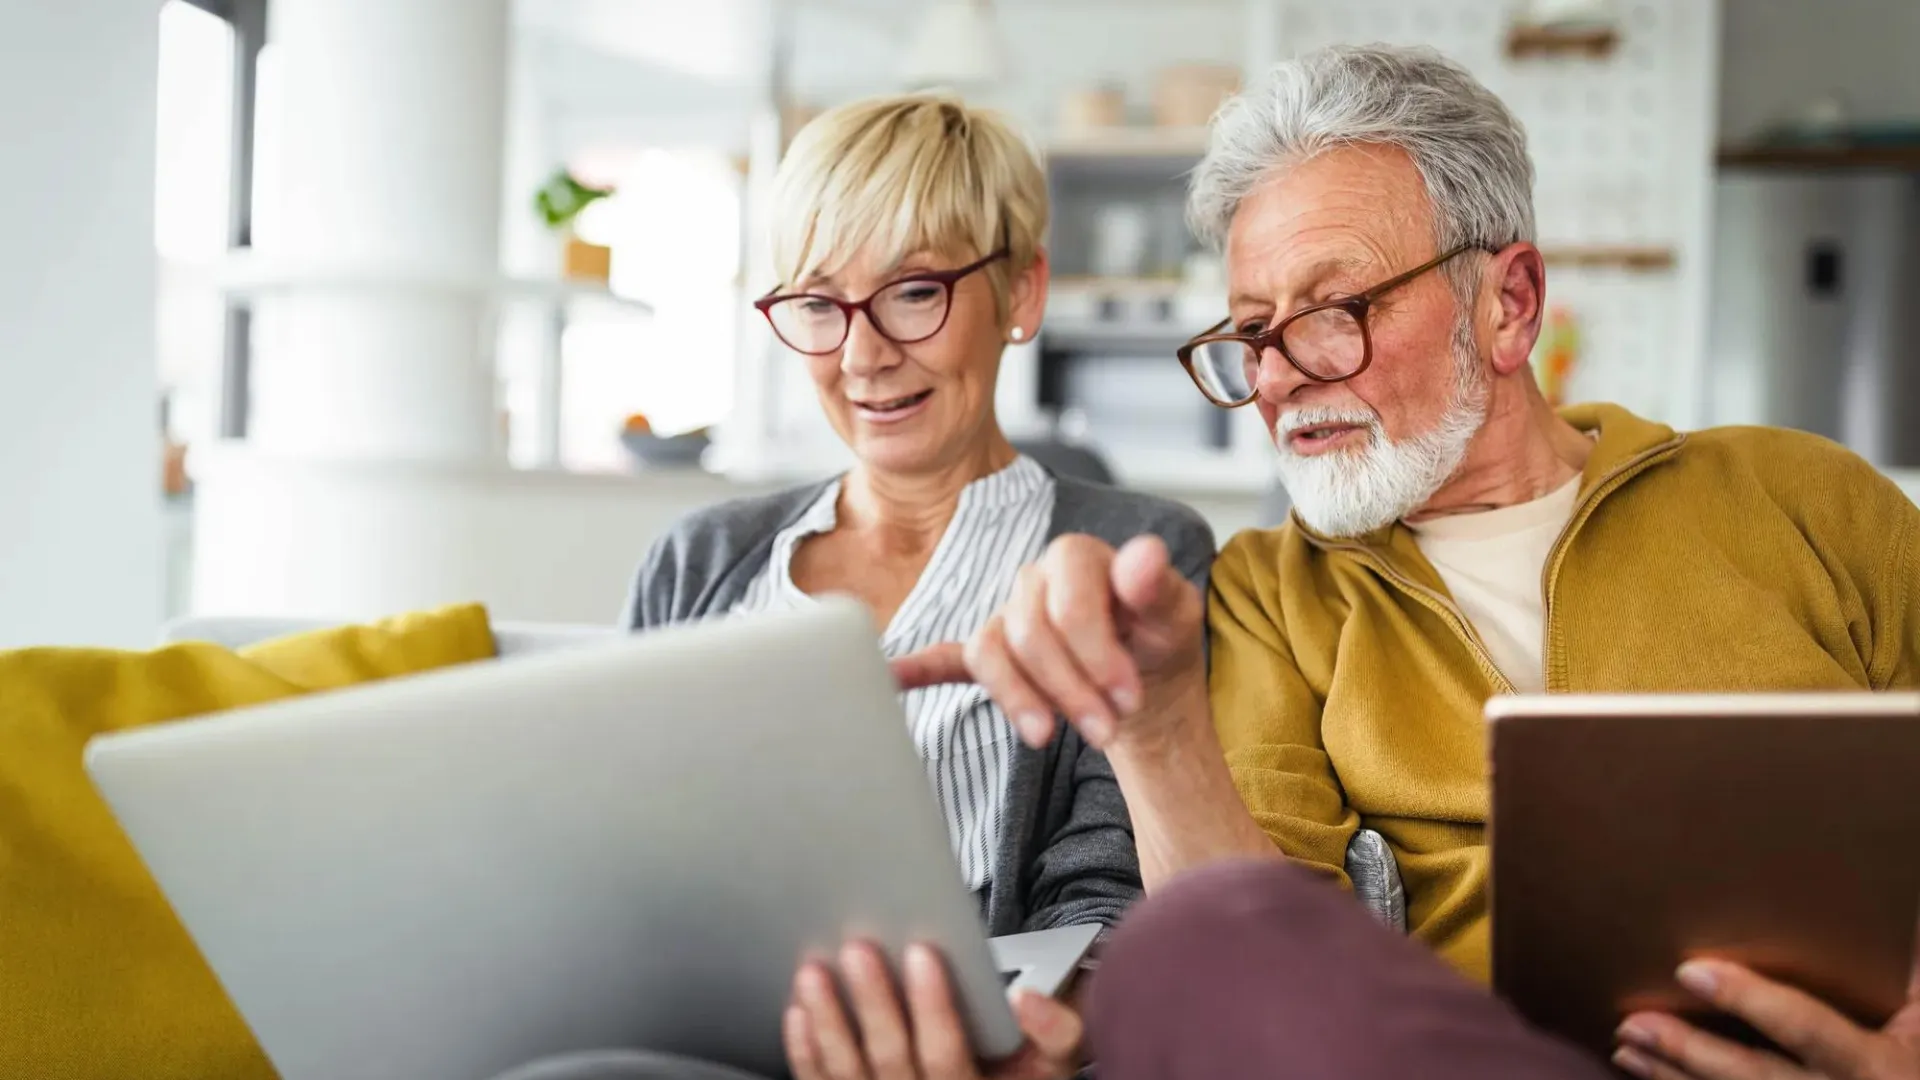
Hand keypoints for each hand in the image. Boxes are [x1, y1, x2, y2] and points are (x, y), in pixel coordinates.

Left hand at [784, 941, 1081, 1079]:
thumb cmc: (1018, 1075)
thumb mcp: (1051, 1064)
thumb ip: (1055, 1031)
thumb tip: (1027, 999)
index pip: (947, 1056)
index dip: (933, 1006)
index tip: (921, 951)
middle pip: (892, 1061)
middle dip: (873, 1004)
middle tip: (858, 950)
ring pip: (848, 1075)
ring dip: (829, 1022)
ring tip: (814, 973)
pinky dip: (806, 1052)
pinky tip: (798, 1013)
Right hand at [890, 534, 1203, 751]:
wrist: (1144, 675)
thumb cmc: (1158, 637)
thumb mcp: (1176, 615)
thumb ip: (1159, 586)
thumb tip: (1144, 555)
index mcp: (1077, 558)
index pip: (1068, 601)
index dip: (1096, 652)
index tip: (1127, 697)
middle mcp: (1033, 582)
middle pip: (1029, 633)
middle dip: (1068, 688)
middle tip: (1106, 731)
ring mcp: (1006, 618)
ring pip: (991, 653)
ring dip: (1019, 699)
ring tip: (1048, 737)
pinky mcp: (991, 655)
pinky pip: (946, 658)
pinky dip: (918, 669)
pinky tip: (893, 678)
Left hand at [1613, 957, 1919, 1079]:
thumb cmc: (1918, 1059)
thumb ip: (1907, 971)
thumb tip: (1896, 909)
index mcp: (1878, 1065)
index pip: (1805, 1027)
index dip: (1749, 999)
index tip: (1691, 971)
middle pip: (1754, 1077)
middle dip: (1689, 1051)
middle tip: (1632, 1024)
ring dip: (1673, 1078)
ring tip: (1626, 1048)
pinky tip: (1649, 1076)